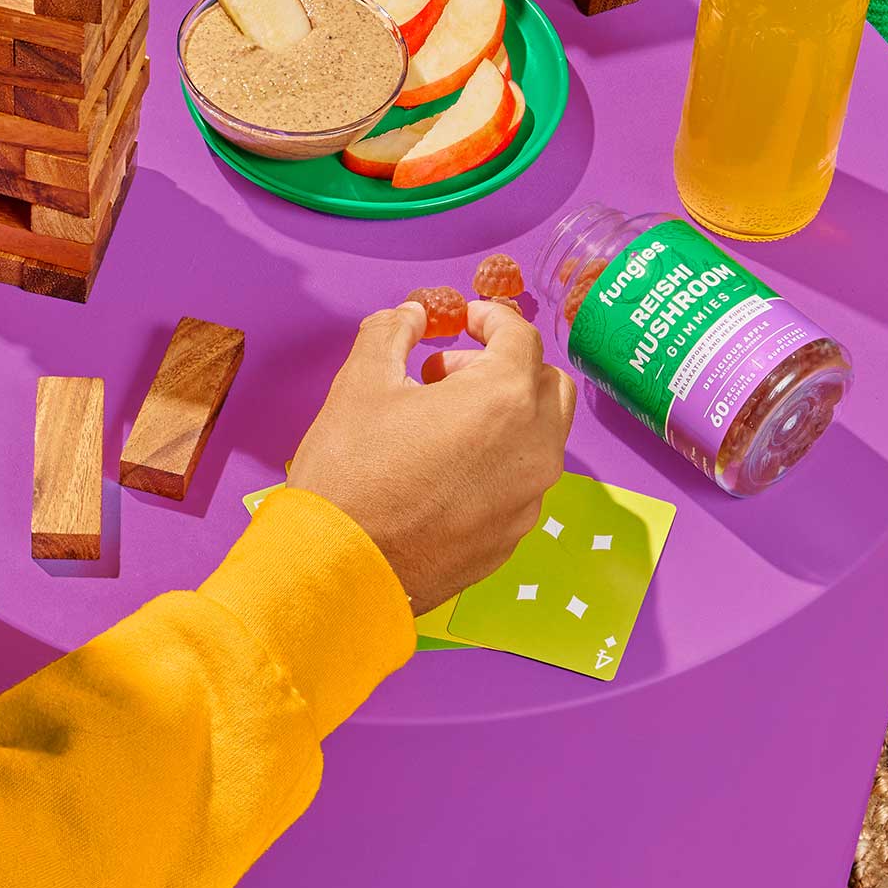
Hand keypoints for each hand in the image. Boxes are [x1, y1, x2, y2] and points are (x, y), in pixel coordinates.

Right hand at [290, 300, 575, 611]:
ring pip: (540, 437)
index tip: (464, 319)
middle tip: (449, 373)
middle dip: (505, 366)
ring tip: (439, 424)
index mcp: (504, 399)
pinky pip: (521, 484)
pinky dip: (497, 462)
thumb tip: (414, 315)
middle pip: (548, 385)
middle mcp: (534, 449)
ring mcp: (528, 499)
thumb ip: (393, 331)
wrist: (339, 571)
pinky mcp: (512, 538)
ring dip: (503, 416)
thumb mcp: (360, 383)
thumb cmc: (349, 475)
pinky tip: (444, 471)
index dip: (490, 317)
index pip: (520, 336)